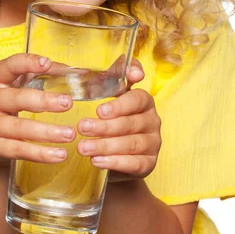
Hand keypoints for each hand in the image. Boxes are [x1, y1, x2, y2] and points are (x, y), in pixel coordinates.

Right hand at [0, 54, 74, 163]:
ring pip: (19, 128)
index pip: (9, 66)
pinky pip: (18, 150)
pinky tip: (59, 154)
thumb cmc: (8, 104)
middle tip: (68, 103)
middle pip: (17, 99)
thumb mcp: (19, 85)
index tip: (47, 63)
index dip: (27, 63)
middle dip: (44, 101)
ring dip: (47, 132)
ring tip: (69, 134)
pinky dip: (41, 153)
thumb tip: (76, 73)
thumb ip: (43, 75)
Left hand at [76, 60, 160, 179]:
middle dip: (104, 126)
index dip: (119, 105)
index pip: (137, 99)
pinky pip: (134, 163)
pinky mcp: (149, 163)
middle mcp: (152, 121)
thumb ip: (117, 76)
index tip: (99, 110)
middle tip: (82, 128)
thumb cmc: (112, 118)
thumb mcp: (110, 95)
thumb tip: (133, 70)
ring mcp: (153, 143)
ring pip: (131, 144)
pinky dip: (114, 162)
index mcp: (144, 101)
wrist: (118, 154)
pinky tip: (96, 160)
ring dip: (105, 146)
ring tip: (83, 147)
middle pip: (130, 123)